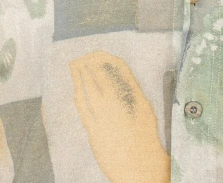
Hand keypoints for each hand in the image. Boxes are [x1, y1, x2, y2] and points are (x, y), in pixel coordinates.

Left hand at [69, 50, 170, 182]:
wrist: (142, 168)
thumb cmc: (147, 140)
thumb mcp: (145, 111)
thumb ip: (134, 93)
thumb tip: (124, 80)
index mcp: (134, 97)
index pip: (118, 71)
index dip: (105, 60)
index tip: (98, 54)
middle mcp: (119, 104)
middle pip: (100, 77)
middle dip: (89, 65)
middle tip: (82, 56)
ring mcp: (106, 118)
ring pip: (89, 91)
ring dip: (81, 77)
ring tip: (75, 67)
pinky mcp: (95, 132)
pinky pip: (84, 111)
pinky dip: (79, 98)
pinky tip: (75, 92)